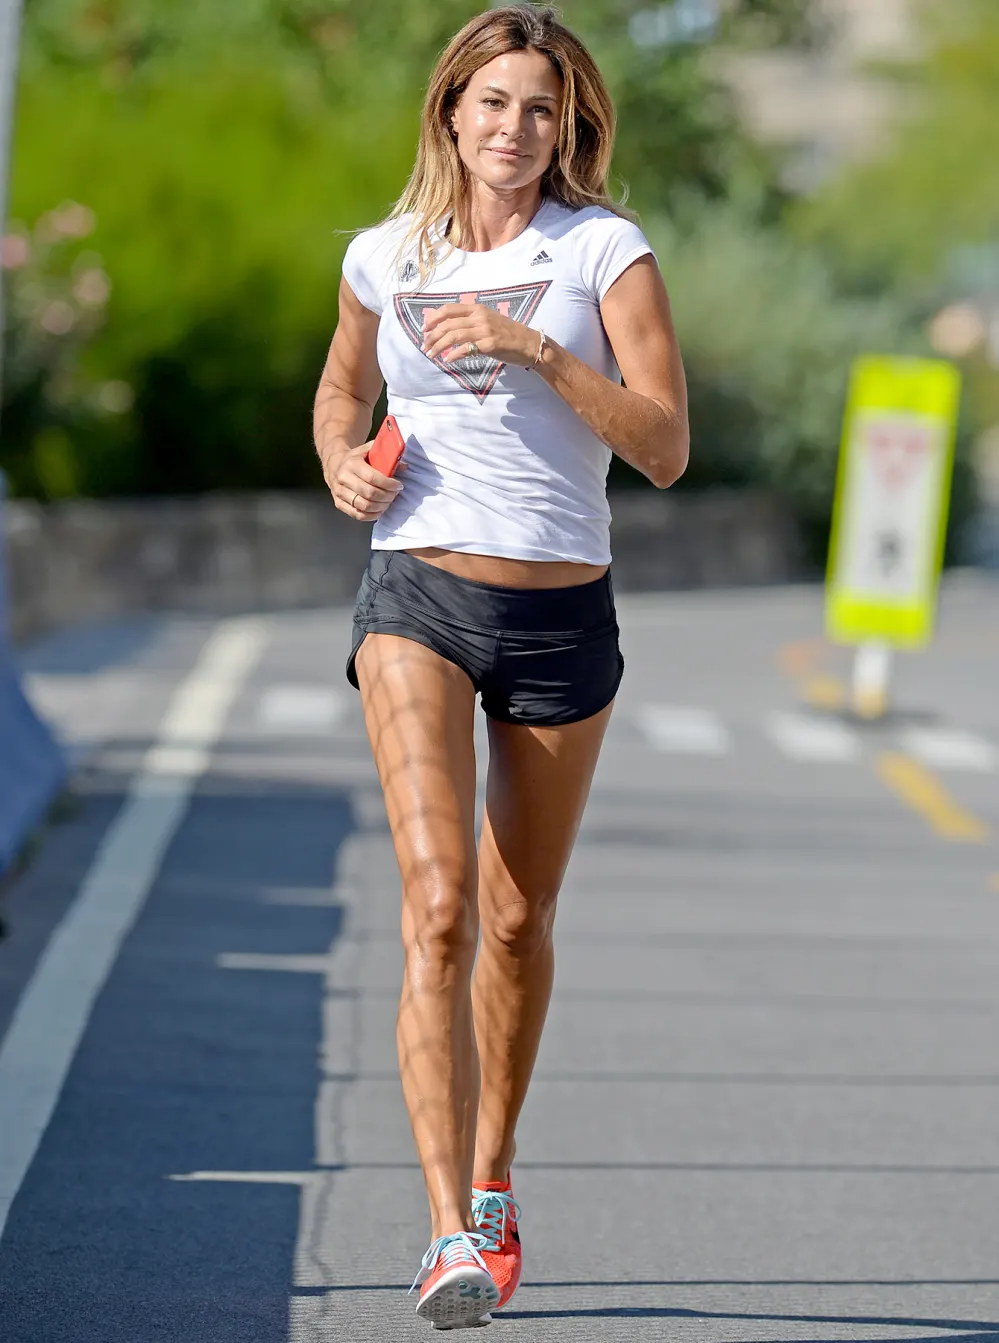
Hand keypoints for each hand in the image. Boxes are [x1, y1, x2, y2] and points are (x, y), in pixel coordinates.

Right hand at [327, 443, 402, 521]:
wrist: (334, 465)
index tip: (398, 485)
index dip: (388, 484)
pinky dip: (372, 515)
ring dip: (381, 506)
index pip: (373, 478)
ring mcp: (339, 492)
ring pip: (364, 506)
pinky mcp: (339, 503)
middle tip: (395, 494)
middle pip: (370, 494)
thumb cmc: (356, 458)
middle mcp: (343, 478)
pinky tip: (379, 509)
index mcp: (351, 464)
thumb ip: (385, 455)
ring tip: (388, 501)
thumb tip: (404, 466)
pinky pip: (358, 515)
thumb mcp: (368, 450)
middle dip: (387, 496)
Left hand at [421, 303, 540, 366]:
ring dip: (438, 346)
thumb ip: (471, 321)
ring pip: (453, 336)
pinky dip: (453, 355)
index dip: (433, 318)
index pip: (449, 309)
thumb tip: (450, 328)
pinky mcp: (490, 345)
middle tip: (424, 347)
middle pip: (448, 324)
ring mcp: (485, 330)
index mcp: (478, 308)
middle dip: (432, 336)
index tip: (424, 329)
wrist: (529, 343)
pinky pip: (466, 349)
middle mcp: (480, 317)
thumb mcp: (488, 321)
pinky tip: (447, 360)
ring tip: (430, 355)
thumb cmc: (508, 334)